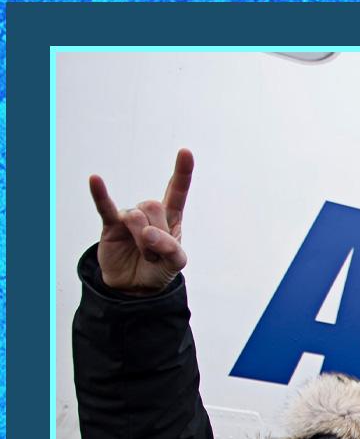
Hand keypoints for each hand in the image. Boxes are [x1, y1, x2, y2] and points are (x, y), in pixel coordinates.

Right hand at [89, 148, 192, 292]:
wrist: (135, 286)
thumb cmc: (158, 270)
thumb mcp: (176, 264)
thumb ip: (171, 247)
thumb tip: (148, 233)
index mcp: (171, 219)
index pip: (177, 192)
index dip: (182, 174)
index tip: (186, 152)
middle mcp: (150, 213)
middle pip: (154, 206)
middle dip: (157, 235)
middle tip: (155, 253)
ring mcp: (129, 217)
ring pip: (136, 216)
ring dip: (142, 241)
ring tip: (144, 254)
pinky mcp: (111, 224)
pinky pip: (105, 206)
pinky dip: (100, 194)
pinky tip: (95, 180)